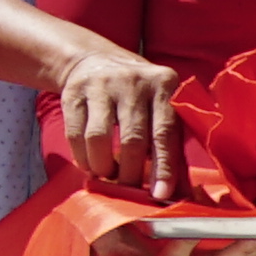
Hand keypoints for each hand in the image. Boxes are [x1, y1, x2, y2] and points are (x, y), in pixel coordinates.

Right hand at [45, 39, 179, 195]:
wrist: (96, 60)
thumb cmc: (139, 97)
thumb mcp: (161, 109)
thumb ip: (173, 146)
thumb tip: (180, 193)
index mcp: (164, 85)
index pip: (165, 133)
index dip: (163, 168)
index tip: (160, 195)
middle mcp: (134, 82)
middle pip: (132, 140)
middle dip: (130, 174)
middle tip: (129, 188)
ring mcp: (102, 85)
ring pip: (99, 138)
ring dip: (103, 167)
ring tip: (108, 175)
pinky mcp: (75, 92)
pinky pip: (76, 134)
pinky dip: (82, 158)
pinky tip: (90, 164)